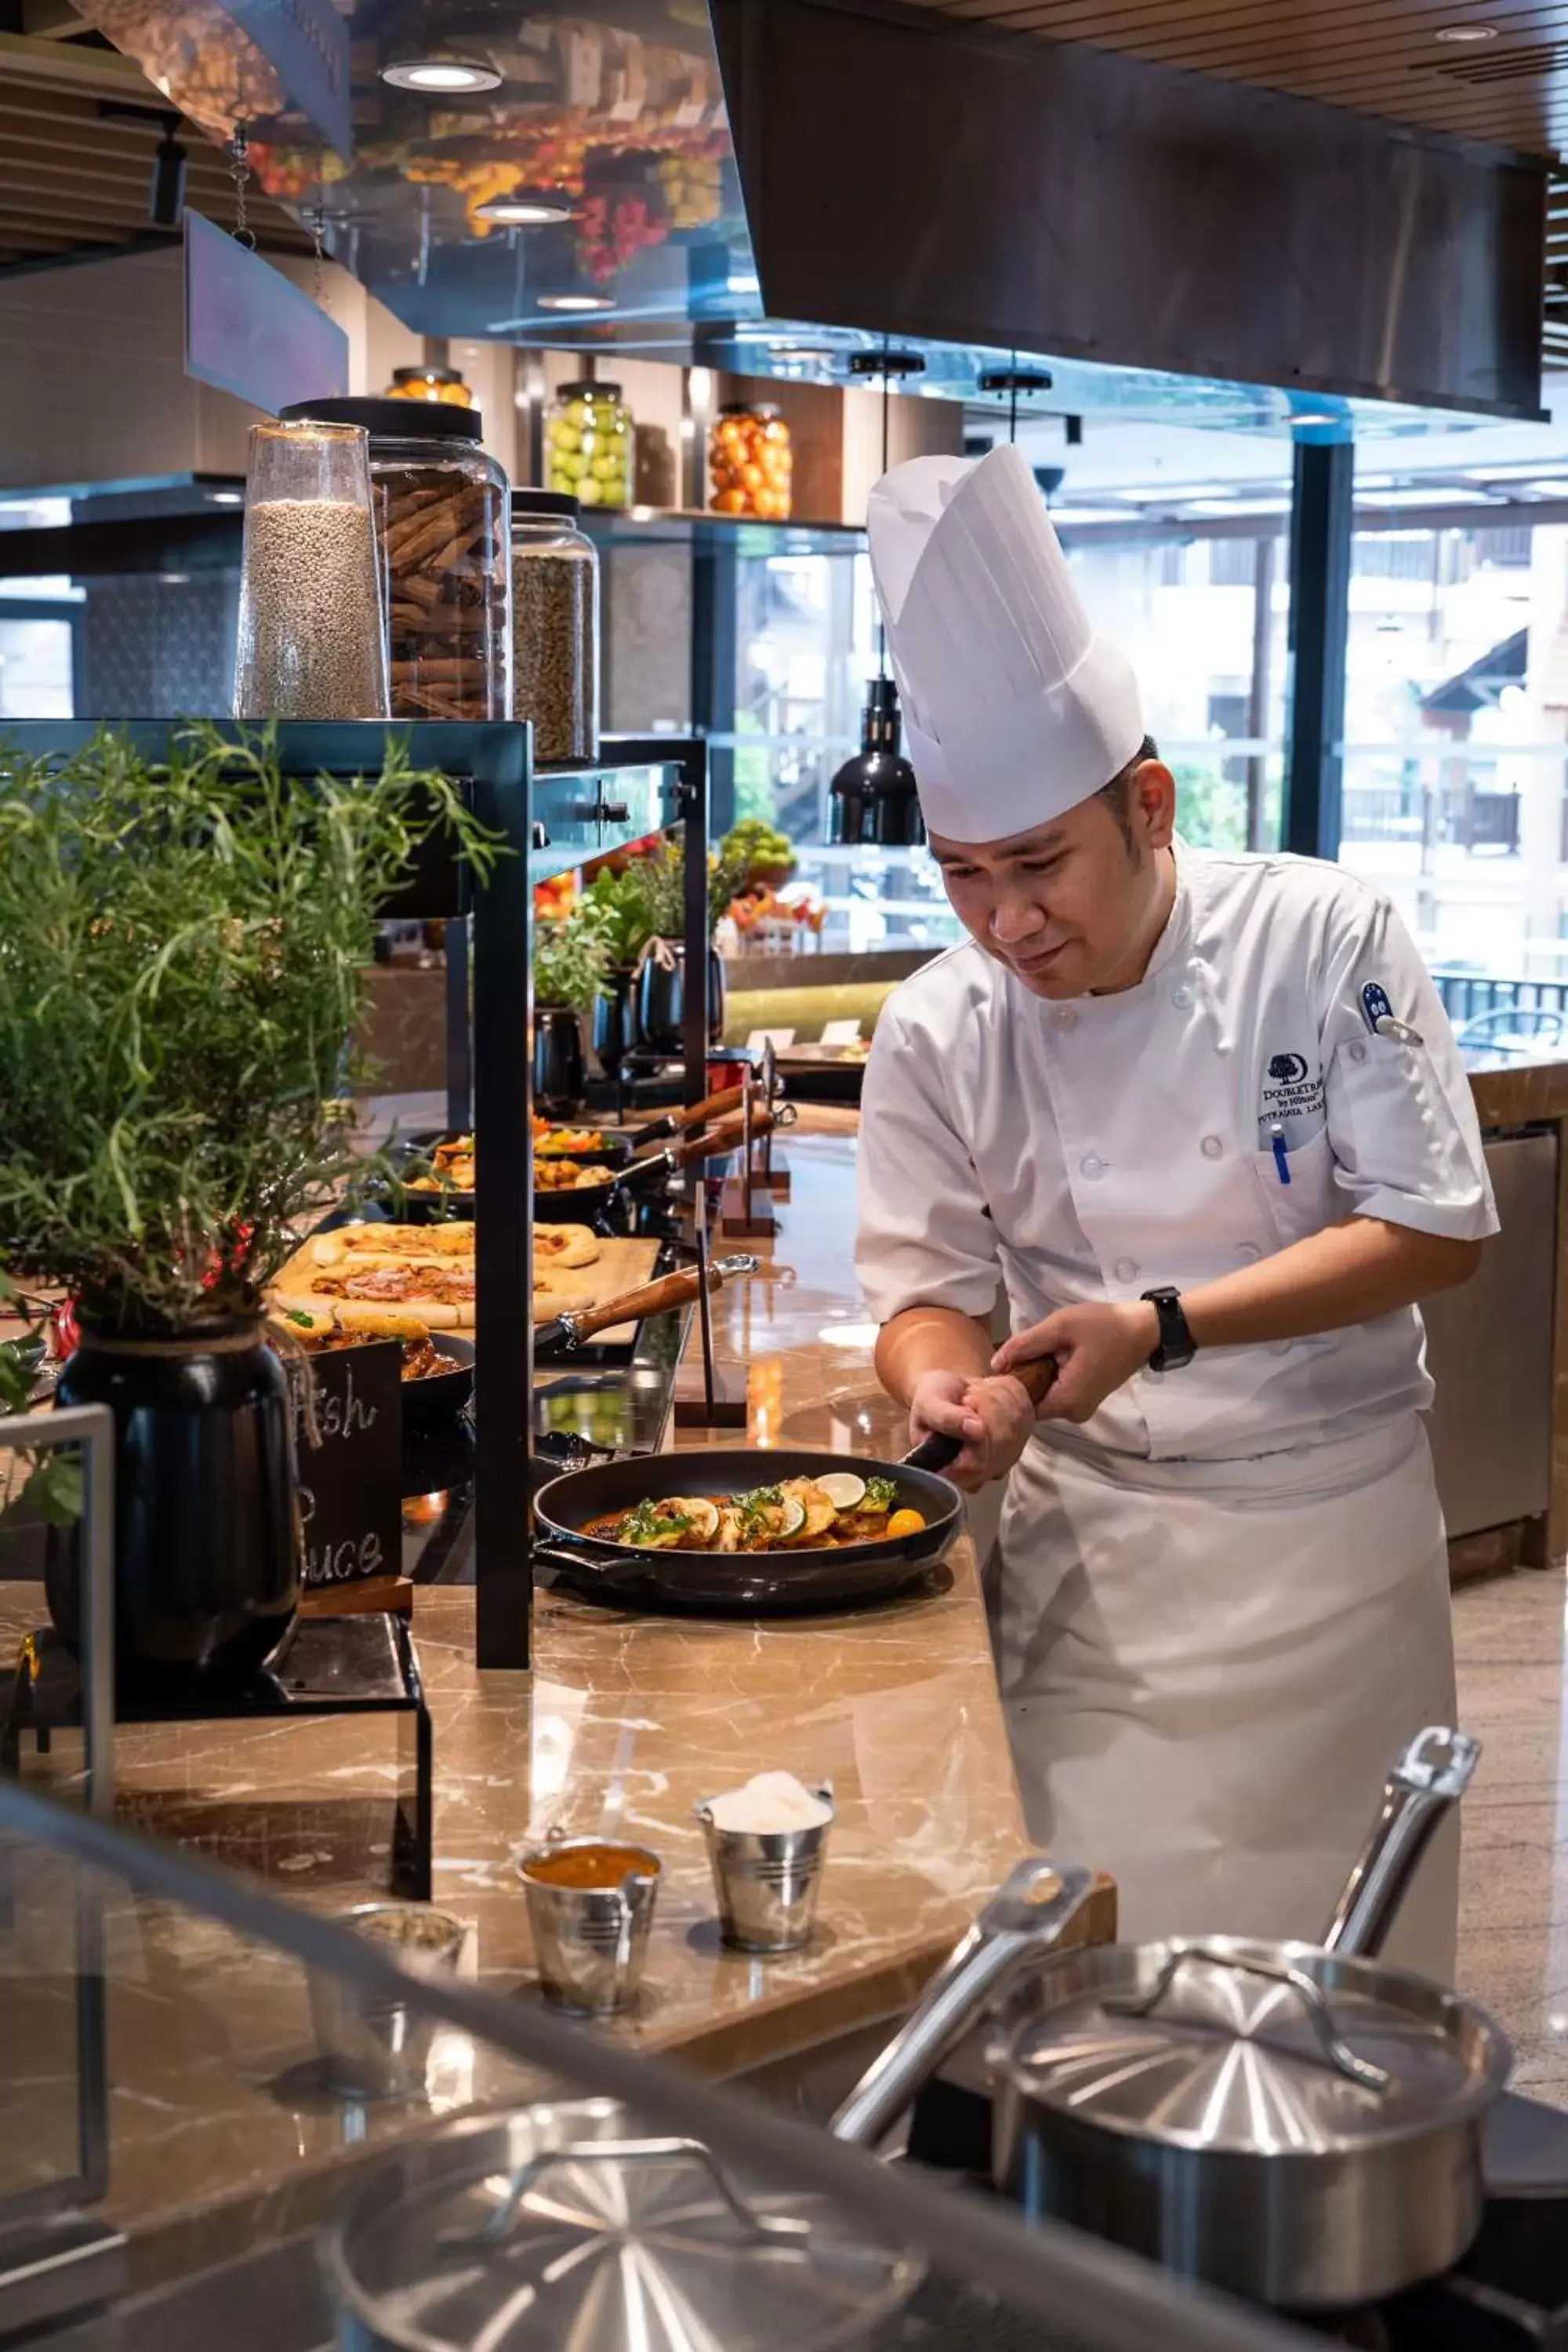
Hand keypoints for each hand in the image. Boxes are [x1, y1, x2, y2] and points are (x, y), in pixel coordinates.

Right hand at [907, 1368, 1037, 1492]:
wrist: (949, 1389)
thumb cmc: (933, 1399)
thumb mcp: (927, 1404)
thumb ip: (945, 1417)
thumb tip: (976, 1430)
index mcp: (951, 1473)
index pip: (978, 1463)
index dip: (977, 1431)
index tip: (965, 1403)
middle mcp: (981, 1474)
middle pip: (1002, 1440)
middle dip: (986, 1405)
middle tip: (966, 1396)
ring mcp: (1005, 1458)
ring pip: (1017, 1422)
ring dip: (995, 1396)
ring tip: (975, 1393)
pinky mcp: (1022, 1438)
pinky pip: (1026, 1410)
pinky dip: (1009, 1392)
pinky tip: (990, 1392)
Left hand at [992, 1301, 1158, 1427]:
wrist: (1144, 1329)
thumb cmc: (1104, 1326)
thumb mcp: (1060, 1327)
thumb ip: (1025, 1345)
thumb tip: (995, 1364)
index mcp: (1066, 1401)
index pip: (1021, 1405)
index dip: (1007, 1386)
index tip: (1000, 1366)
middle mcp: (1074, 1413)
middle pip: (1032, 1402)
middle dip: (1021, 1379)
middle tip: (1015, 1352)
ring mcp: (1082, 1408)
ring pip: (1044, 1396)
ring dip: (1035, 1377)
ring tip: (1031, 1352)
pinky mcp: (1086, 1399)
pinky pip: (1057, 1392)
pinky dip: (1049, 1377)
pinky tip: (1048, 1357)